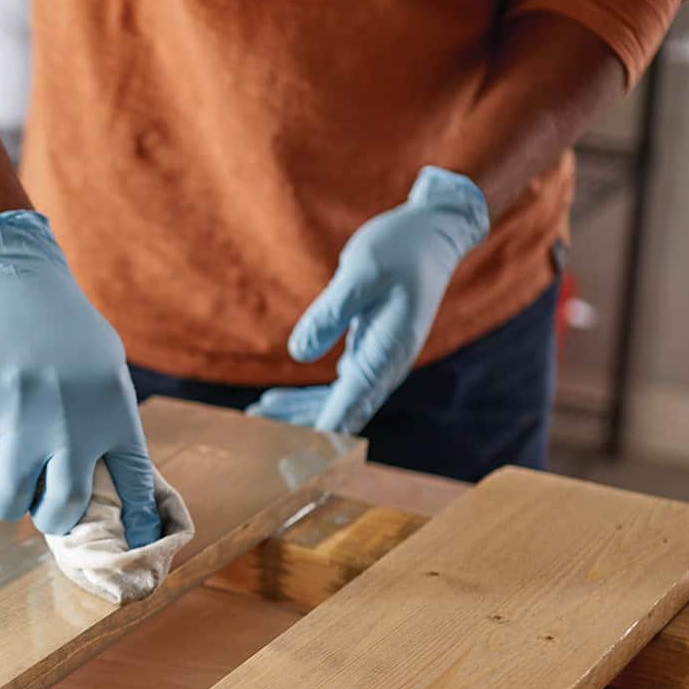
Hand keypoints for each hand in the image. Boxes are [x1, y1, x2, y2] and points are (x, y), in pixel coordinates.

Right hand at [0, 210, 161, 548]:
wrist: (6, 272)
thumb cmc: (57, 319)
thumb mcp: (103, 364)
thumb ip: (105, 419)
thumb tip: (104, 481)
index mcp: (112, 410)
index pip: (134, 485)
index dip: (136, 522)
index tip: (134, 541)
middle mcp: (70, 423)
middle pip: (61, 510)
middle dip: (49, 518)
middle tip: (40, 505)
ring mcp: (19, 420)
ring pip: (6, 503)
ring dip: (2, 500)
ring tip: (1, 481)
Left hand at [250, 167, 489, 433]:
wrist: (433, 231)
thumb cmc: (400, 246)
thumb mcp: (360, 271)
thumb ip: (329, 312)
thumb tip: (297, 354)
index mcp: (389, 350)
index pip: (352, 403)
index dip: (324, 433)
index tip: (298, 458)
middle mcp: (387, 363)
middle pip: (342, 413)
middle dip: (303, 431)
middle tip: (259, 438)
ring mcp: (379, 359)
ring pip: (336, 402)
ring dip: (298, 414)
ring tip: (255, 415)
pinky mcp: (370, 350)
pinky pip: (336, 386)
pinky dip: (306, 397)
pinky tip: (273, 401)